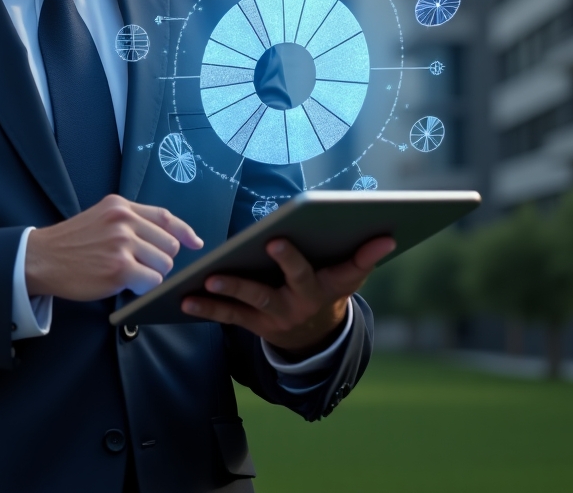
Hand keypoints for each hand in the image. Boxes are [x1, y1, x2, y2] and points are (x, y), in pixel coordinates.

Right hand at [25, 194, 203, 300]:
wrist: (42, 258)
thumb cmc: (71, 242)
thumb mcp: (101, 218)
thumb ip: (130, 222)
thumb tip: (168, 238)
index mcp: (120, 206)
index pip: (165, 216)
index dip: (184, 231)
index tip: (195, 243)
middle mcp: (124, 220)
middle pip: (168, 244)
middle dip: (159, 260)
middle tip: (138, 266)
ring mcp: (122, 243)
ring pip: (163, 265)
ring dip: (150, 275)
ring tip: (127, 274)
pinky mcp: (119, 268)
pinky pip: (151, 282)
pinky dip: (143, 287)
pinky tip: (125, 284)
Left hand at [180, 236, 395, 354]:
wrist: (312, 339)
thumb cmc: (327, 289)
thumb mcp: (348, 277)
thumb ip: (363, 256)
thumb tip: (388, 233)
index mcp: (332, 286)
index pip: (352, 269)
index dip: (363, 255)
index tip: (376, 236)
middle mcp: (306, 301)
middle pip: (298, 279)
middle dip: (288, 261)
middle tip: (274, 242)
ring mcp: (279, 315)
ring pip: (256, 299)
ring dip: (234, 288)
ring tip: (211, 278)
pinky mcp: (255, 324)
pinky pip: (229, 315)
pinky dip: (207, 306)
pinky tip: (185, 298)